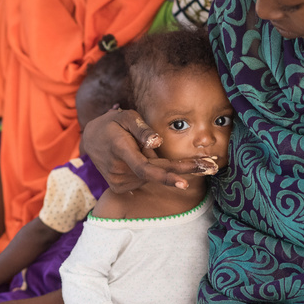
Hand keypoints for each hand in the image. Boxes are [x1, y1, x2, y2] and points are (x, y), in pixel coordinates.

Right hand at [83, 108, 206, 192]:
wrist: (91, 139)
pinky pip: (145, 178)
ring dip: (159, 164)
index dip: (166, 176)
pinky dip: (150, 169)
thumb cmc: (113, 124)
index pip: (146, 168)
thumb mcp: (126, 117)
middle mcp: (119, 170)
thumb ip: (142, 129)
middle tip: (212, 165)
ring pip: (152, 175)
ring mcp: (119, 181)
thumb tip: (157, 142)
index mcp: (121, 149)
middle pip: (157, 173)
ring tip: (142, 147)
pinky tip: (139, 157)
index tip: (185, 183)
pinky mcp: (120, 187)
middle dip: (186, 170)